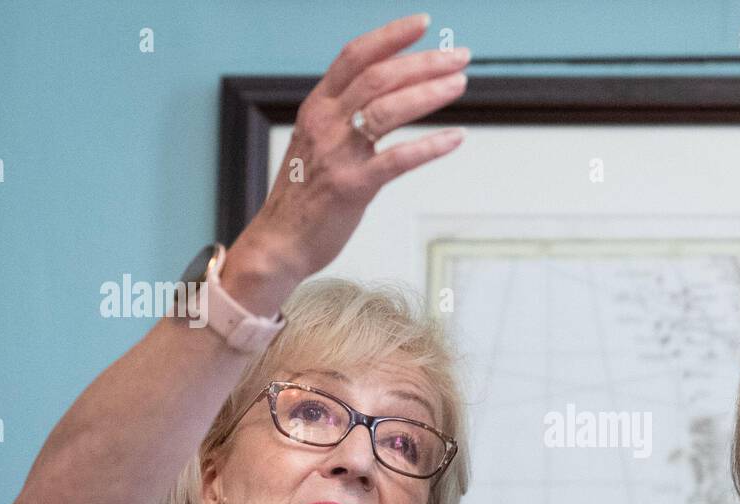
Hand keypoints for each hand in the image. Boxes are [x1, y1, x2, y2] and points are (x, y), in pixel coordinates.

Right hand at [236, 14, 468, 283]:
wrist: (279, 242)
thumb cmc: (304, 195)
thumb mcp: (315, 143)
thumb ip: (342, 118)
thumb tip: (381, 96)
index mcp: (316, 108)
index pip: (354, 57)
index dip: (390, 36)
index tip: (422, 23)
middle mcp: (325, 123)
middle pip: (379, 77)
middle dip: (423, 62)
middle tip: (460, 56)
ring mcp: (338, 155)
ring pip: (388, 109)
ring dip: (429, 93)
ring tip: (460, 84)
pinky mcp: (352, 187)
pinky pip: (397, 159)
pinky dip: (429, 146)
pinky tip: (454, 138)